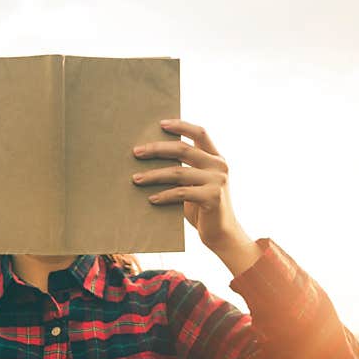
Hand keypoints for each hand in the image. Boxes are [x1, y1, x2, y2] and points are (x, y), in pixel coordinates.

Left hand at [131, 118, 262, 274]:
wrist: (221, 234)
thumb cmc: (202, 208)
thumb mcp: (195, 184)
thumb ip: (184, 170)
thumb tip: (150, 158)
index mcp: (216, 158)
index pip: (200, 133)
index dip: (181, 126)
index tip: (160, 124)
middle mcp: (219, 165)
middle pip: (183, 149)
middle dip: (157, 149)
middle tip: (136, 152)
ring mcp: (217, 181)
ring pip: (178, 172)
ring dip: (153, 175)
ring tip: (136, 179)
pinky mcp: (212, 197)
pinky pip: (181, 192)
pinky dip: (163, 195)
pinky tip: (151, 199)